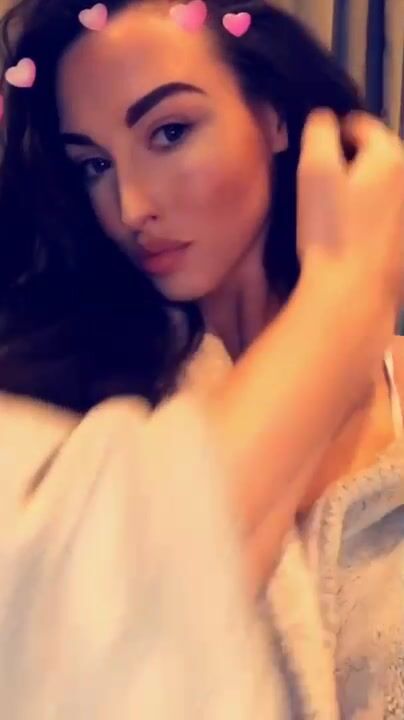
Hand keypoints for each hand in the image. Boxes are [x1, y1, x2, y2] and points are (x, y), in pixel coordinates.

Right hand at [298, 110, 403, 312]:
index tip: (313, 163)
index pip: (359, 124)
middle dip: (351, 165)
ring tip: (339, 218)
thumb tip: (325, 119)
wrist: (351, 293)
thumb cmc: (330, 232)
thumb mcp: (313, 171)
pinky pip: (387, 217)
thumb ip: (318, 130)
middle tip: (324, 194)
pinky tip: (354, 238)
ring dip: (363, 192)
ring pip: (384, 187)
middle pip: (377, 156)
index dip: (332, 137)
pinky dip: (373, 219)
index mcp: (390, 156)